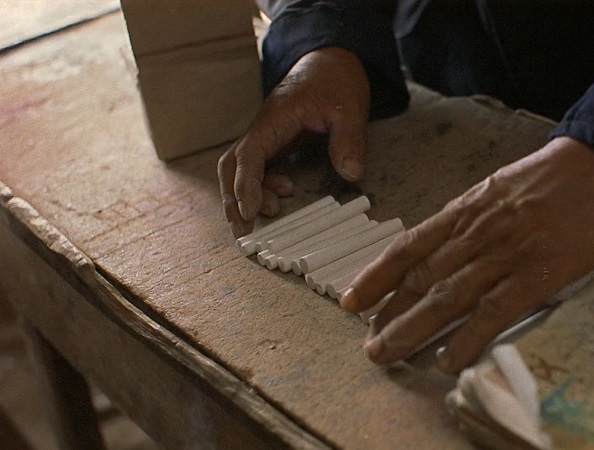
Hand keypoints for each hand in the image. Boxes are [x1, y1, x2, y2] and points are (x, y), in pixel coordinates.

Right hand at [218, 47, 370, 237]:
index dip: (245, 185)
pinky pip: (257, 168)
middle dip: (232, 199)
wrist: (332, 62)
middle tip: (244, 232)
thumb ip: (349, 141)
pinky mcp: (275, 143)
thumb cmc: (337, 82)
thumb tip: (351, 174)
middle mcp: (263, 129)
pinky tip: (282, 195)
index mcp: (274, 119)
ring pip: (240, 169)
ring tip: (264, 218)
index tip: (249, 212)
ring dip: (244, 196)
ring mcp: (267, 137)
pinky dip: (260, 187)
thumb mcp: (349, 109)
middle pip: (231, 166)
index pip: (248, 155)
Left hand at [340, 137, 593, 372]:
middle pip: (420, 279)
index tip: (352, 300)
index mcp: (466, 210)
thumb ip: (473, 217)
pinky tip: (447, 362)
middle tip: (368, 345)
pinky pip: (492, 314)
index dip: (377, 276)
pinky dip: (466, 340)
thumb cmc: (554, 176)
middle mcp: (474, 234)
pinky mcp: (534, 276)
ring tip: (387, 355)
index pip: (409, 247)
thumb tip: (449, 245)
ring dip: (411, 329)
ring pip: (445, 298)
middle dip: (388, 313)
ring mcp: (503, 256)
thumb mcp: (501, 187)